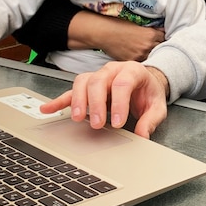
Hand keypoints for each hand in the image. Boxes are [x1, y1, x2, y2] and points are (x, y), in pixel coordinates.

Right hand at [40, 61, 169, 137]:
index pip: (123, 84)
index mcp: (133, 71)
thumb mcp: (157, 106)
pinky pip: (70, 91)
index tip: (117, 123)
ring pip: (83, 82)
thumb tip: (142, 135)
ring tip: (77, 118)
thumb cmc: (148, 92)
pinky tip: (48, 109)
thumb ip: (151, 120)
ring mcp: (98, 75)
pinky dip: (59, 100)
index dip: (119, 103)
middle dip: (96, 103)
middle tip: (97, 124)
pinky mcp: (88, 85)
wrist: (146, 82)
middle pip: (99, 81)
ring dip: (78, 100)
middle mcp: (113, 70)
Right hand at [68, 11, 164, 61]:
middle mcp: (148, 46)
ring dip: (153, 54)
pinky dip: (144, 59)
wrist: (105, 33)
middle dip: (161, 46)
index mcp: (151, 35)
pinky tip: (141, 56)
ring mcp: (140, 55)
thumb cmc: (119, 25)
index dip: (164, 37)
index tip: (163, 37)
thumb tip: (160, 31)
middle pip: (161, 48)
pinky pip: (143, 61)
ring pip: (153, 56)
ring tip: (150, 51)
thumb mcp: (138, 24)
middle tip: (161, 46)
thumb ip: (150, 30)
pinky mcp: (133, 61)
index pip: (165, 37)